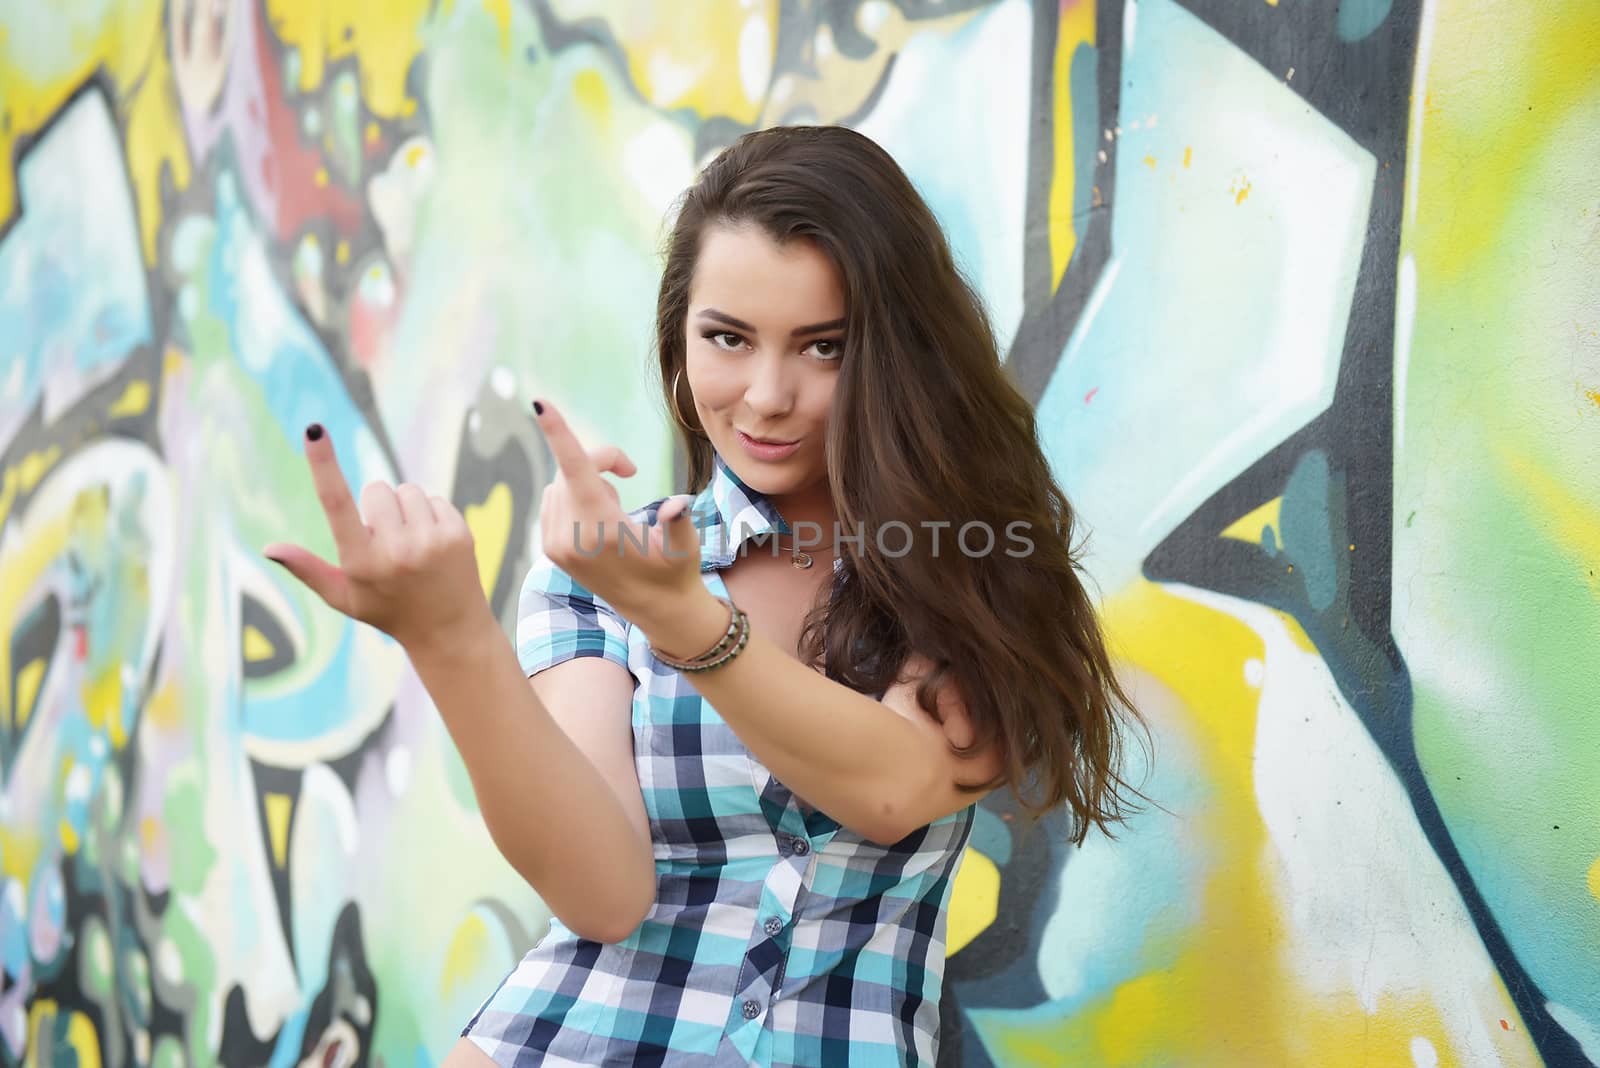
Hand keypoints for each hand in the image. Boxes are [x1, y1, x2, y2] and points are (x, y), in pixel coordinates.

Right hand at [262, 424, 490, 650]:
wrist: (449, 629)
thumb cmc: (388, 610)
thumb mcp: (343, 597)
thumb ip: (307, 569)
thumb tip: (268, 548)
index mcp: (361, 562)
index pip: (335, 503)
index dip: (323, 464)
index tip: (314, 431)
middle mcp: (395, 550)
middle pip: (377, 489)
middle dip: (378, 507)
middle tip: (388, 542)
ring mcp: (430, 542)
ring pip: (407, 491)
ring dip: (406, 510)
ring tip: (412, 544)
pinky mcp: (458, 534)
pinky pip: (434, 499)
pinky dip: (430, 516)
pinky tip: (434, 545)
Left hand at [532, 399, 704, 623]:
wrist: (657, 610)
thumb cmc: (676, 571)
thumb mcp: (685, 546)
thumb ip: (678, 521)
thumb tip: (676, 507)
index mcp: (600, 529)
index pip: (575, 469)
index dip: (558, 433)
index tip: (539, 403)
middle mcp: (570, 536)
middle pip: (572, 469)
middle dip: (601, 461)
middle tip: (630, 471)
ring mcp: (556, 544)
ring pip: (560, 482)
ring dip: (586, 480)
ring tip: (616, 506)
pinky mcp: (551, 548)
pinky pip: (553, 499)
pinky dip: (573, 494)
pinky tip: (596, 516)